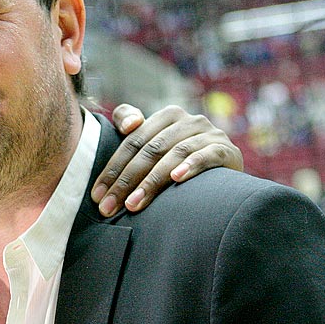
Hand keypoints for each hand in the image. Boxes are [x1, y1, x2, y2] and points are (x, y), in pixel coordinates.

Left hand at [91, 104, 243, 216]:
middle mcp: (190, 120)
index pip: (133, 141)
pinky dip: (191, 165)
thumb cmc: (183, 162)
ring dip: (151, 181)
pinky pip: (207, 155)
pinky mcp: (227, 150)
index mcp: (168, 116)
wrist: (227, 177)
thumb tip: (129, 124)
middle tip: (109, 207)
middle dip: (126, 180)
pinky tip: (177, 178)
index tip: (97, 196)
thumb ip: (135, 132)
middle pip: (151, 149)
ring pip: (174, 154)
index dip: (113, 168)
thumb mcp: (157, 145)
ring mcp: (210, 134)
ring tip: (134, 204)